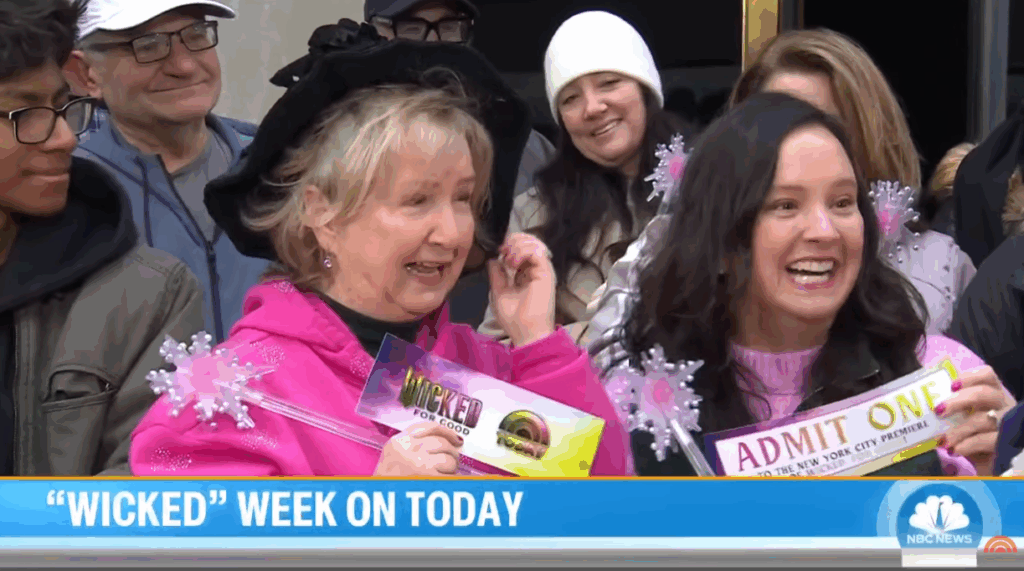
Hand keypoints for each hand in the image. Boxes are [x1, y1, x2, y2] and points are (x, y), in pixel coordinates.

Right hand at [373, 422, 463, 476]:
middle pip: (442, 443)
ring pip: (449, 459)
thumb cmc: (386, 481)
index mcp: (399, 441)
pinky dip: (453, 479)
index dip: (447, 432)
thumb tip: (443, 442)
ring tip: (446, 474)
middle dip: (452, 452)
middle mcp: (409, 449)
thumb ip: (412, 444)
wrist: (379, 500)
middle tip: (453, 461)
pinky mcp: (429, 479)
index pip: (430, 427)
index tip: (455, 437)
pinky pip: (451, 476)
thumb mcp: (392, 454)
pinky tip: (448, 482)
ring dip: (452, 467)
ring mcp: (419, 463)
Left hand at [487, 232, 556, 346]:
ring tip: (510, 260)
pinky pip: (537, 251)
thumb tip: (493, 259)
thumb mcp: (498, 292)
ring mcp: (541, 270)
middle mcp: (534, 270)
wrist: (526, 332)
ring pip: (534, 243)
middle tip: (504, 252)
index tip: (500, 251)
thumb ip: (497, 275)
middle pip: (529, 241)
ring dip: (518, 246)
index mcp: (524, 274)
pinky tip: (514, 263)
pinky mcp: (546, 272)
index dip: (510, 244)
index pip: (521, 249)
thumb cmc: (513, 317)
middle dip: (514, 241)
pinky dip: (523, 252)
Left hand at [936, 366, 1016, 474]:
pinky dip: (968, 444)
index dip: (970, 377)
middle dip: (959, 400)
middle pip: (985, 393)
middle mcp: (1003, 405)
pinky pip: (988, 440)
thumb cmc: (971, 437)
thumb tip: (924, 404)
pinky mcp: (1007, 444)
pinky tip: (954, 450)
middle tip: (938, 410)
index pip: (988, 375)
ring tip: (944, 440)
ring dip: (959, 430)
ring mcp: (1007, 424)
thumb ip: (949, 409)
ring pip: (985, 419)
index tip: (951, 385)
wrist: (988, 465)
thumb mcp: (961, 420)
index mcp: (991, 394)